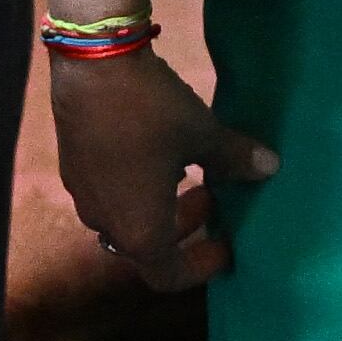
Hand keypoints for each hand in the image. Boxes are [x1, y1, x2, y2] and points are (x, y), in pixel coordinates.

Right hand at [50, 46, 278, 293]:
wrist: (91, 65)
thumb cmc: (152, 111)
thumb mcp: (203, 133)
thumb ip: (234, 159)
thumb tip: (269, 168)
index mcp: (139, 230)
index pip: (168, 275)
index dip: (202, 266)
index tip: (226, 244)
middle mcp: (105, 222)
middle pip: (146, 247)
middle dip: (184, 227)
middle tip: (213, 194)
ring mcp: (83, 195)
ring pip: (127, 218)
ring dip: (159, 205)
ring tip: (187, 168)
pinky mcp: (73, 167)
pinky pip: (111, 194)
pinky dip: (137, 187)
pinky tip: (154, 149)